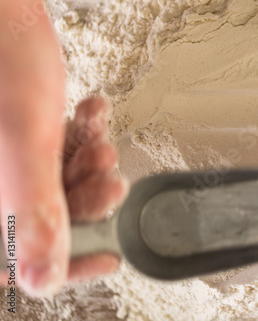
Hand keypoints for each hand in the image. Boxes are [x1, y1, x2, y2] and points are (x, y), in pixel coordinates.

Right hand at [0, 0, 125, 295]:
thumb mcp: (22, 145)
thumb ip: (32, 214)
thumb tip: (42, 281)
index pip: (9, 261)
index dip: (59, 264)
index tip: (104, 257)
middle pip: (44, 218)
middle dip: (87, 199)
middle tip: (110, 182)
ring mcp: (1, 159)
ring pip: (55, 183)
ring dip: (88, 164)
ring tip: (101, 144)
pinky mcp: (17, 133)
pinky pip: (54, 150)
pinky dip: (80, 135)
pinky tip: (90, 114)